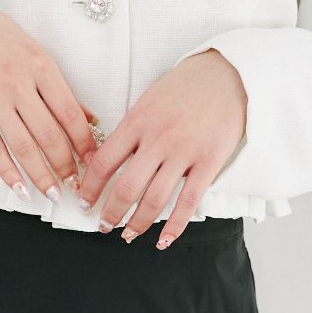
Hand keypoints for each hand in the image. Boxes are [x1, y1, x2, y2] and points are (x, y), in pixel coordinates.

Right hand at [0, 0, 100, 201]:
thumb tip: (90, 118)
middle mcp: (19, 83)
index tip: (93, 162)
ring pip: (23, 146)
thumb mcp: (35, 53)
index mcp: (42, 67)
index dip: (85, 144)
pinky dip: (7, 172)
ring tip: (53, 194)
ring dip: (41, 175)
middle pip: (50, 135)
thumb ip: (59, 88)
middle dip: (66, 166)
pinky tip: (20, 188)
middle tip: (76, 185)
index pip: (71, 114)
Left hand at [75, 49, 245, 246]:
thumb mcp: (149, 100)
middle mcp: (158, 139)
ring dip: (138, 223)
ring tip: (128, 235)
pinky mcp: (210, 161)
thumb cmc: (186, 86)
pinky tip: (164, 240)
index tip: (83, 202)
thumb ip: (132, 130)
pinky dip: (175, 226)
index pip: (104, 162)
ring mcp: (185, 151)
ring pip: (154, 199)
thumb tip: (110, 161)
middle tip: (103, 226)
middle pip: (126, 187)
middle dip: (110, 213)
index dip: (90, 188)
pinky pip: (189, 201)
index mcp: (138, 121)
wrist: (228, 73)